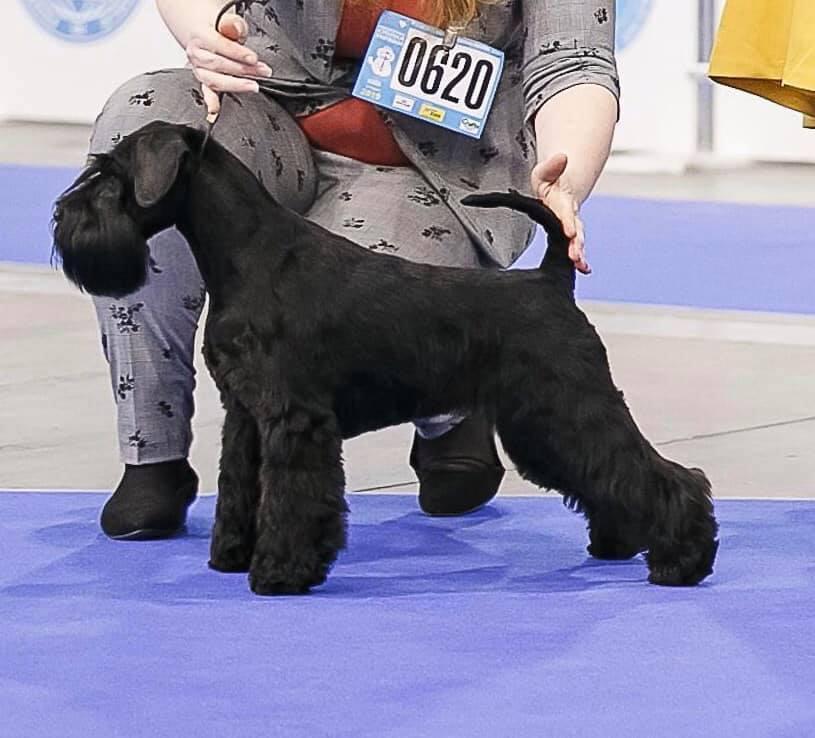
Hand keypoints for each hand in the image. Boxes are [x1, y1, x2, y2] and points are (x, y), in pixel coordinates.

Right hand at [185, 13, 271, 119]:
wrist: (207, 36)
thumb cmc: (221, 31)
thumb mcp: (229, 22)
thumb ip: (233, 25)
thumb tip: (235, 29)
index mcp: (199, 36)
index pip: (218, 44)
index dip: (237, 53)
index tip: (254, 59)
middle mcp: (196, 54)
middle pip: (218, 64)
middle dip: (242, 70)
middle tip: (262, 72)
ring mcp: (198, 70)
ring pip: (213, 80)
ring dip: (235, 85)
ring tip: (253, 86)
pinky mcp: (204, 82)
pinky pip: (207, 92)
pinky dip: (211, 101)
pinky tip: (215, 110)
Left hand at [530, 153, 589, 273]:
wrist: (562, 187)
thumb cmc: (550, 181)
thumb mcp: (545, 171)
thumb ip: (551, 166)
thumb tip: (562, 157)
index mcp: (563, 201)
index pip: (566, 213)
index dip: (568, 222)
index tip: (570, 231)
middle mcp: (571, 215)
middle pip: (576, 230)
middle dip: (577, 244)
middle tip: (576, 256)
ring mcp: (572, 225)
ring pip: (577, 241)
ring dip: (579, 253)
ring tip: (581, 266)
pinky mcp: (570, 233)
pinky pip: (574, 246)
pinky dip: (579, 257)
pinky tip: (583, 269)